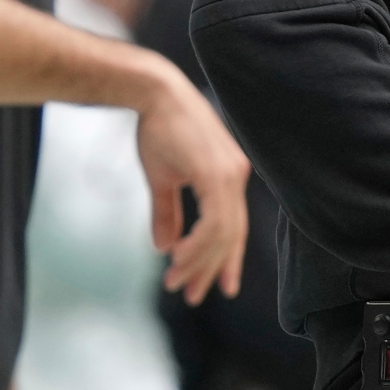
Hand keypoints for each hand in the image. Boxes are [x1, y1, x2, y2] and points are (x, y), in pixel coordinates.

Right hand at [134, 67, 250, 303]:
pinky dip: (198, 244)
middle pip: (231, 235)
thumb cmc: (158, 129)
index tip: (220, 287)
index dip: (227, 259)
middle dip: (212, 269)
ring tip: (177, 283)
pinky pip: (214, 221)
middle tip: (194, 297)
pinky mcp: (216, 173)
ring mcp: (229, 175)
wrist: (153, 92)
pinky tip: (180, 259)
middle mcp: (236, 177)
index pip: (234, 227)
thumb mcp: (162, 178)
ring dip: (199, 262)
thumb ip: (167, 213)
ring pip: (223, 233)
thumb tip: (165, 247)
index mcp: (229, 177)